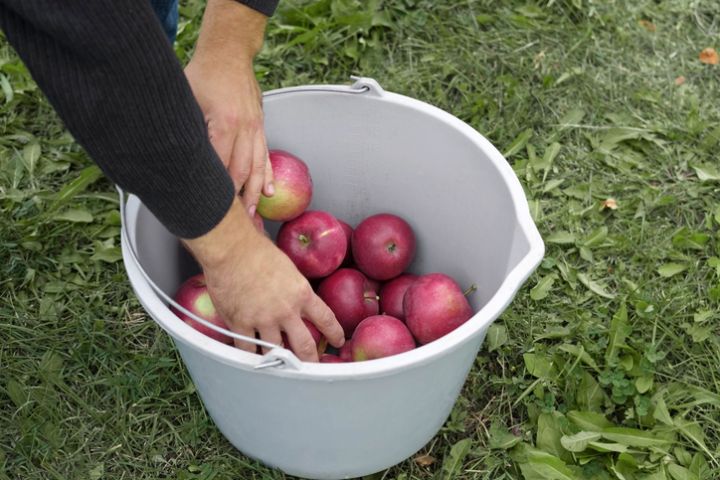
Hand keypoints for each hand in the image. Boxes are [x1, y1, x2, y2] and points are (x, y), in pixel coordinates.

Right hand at [183, 198, 344, 361]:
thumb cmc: (257, 249)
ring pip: (274, 352)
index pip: (325, 318)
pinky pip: (247, 348)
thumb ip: (293, 285)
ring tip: (277, 363)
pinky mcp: (241, 323)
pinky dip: (249, 354)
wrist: (232, 249)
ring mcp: (263, 320)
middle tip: (312, 366)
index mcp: (301, 294)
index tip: (337, 341)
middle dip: (311, 360)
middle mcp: (286, 311)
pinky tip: (250, 356)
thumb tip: (294, 291)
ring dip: (276, 359)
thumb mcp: (287, 266)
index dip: (334, 333)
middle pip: (304, 345)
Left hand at [184, 0, 272, 214]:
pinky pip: (266, 156)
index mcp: (224, 124)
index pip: (221, 166)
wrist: (229, 54)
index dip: (218, 190)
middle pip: (242, 172)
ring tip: (252, 216)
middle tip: (235, 223)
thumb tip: (170, 157)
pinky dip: (268, 176)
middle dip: (238, 200)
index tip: (213, 210)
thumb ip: (185, 130)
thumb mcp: (186, 99)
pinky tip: (269, 192)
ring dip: (254, 194)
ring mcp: (255, 128)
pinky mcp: (260, 127)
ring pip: (257, 167)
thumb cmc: (204, 74)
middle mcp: (244, 129)